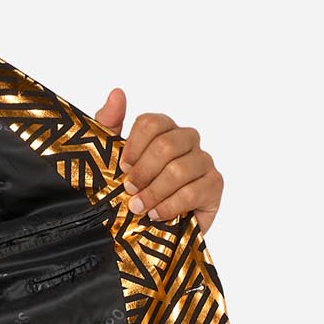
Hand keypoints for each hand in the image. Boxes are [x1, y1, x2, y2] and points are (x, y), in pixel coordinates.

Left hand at [95, 87, 223, 234]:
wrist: (143, 231)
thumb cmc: (131, 190)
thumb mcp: (110, 158)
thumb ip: (109, 124)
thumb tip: (117, 92)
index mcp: (164, 130)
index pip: (152, 123)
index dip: (133, 147)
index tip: (122, 168)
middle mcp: (187, 141)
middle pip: (167, 145)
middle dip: (143, 172)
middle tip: (129, 190)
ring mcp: (203, 162)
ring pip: (179, 169)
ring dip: (154, 192)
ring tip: (139, 208)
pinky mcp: (214, 186)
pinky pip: (194, 191)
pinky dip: (170, 205)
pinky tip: (157, 215)